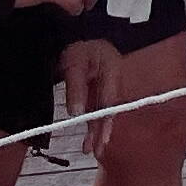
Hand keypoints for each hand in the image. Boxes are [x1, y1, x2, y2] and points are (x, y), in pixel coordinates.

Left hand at [59, 39, 125, 162]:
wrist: (74, 35)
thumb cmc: (78, 46)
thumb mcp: (74, 62)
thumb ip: (75, 87)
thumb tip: (75, 113)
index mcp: (111, 69)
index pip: (109, 99)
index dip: (106, 120)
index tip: (102, 137)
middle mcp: (111, 80)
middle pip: (109, 109)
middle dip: (104, 130)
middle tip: (98, 150)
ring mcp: (105, 86)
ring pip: (102, 112)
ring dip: (97, 131)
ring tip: (92, 150)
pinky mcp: (96, 91)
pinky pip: (96, 110)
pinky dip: (92, 125)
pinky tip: (89, 140)